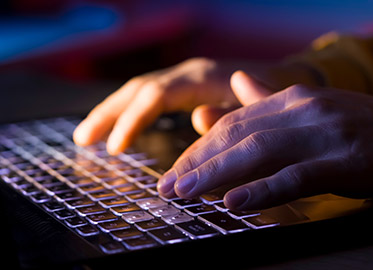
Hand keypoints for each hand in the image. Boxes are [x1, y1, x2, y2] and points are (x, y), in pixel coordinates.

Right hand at [73, 57, 274, 154]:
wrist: (287, 78)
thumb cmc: (274, 97)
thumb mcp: (256, 109)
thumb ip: (230, 114)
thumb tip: (197, 119)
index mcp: (202, 77)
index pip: (156, 95)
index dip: (133, 120)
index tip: (115, 148)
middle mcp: (188, 73)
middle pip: (138, 89)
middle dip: (109, 113)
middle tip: (83, 140)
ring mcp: (185, 77)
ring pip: (139, 89)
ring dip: (112, 111)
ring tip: (87, 136)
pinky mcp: (185, 86)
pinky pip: (149, 95)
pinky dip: (129, 111)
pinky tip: (117, 127)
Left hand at [158, 71, 372, 210]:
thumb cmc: (366, 128)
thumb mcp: (315, 109)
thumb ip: (271, 99)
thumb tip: (234, 86)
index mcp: (295, 97)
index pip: (234, 121)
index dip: (200, 146)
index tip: (177, 169)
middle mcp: (304, 108)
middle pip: (238, 134)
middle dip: (198, 161)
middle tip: (168, 186)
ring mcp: (325, 133)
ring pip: (258, 152)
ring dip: (215, 174)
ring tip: (184, 193)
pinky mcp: (346, 160)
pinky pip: (295, 176)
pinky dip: (262, 190)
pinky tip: (233, 203)